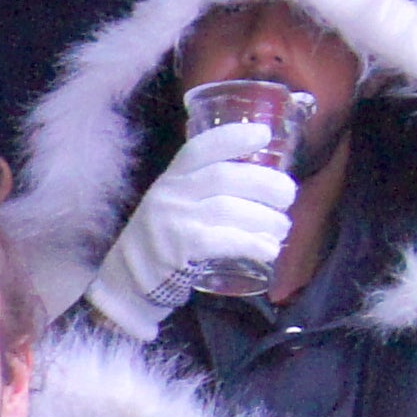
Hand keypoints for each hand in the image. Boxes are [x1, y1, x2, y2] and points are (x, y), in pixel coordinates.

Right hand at [84, 121, 298, 338]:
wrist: (127, 282)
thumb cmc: (163, 240)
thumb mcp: (172, 204)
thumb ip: (202, 189)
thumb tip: (260, 180)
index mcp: (171, 178)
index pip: (200, 148)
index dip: (233, 137)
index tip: (264, 134)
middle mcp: (170, 194)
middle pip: (224, 177)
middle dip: (265, 183)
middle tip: (288, 195)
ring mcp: (173, 221)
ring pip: (230, 209)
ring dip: (266, 219)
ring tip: (282, 228)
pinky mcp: (179, 250)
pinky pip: (224, 241)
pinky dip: (253, 244)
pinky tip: (269, 249)